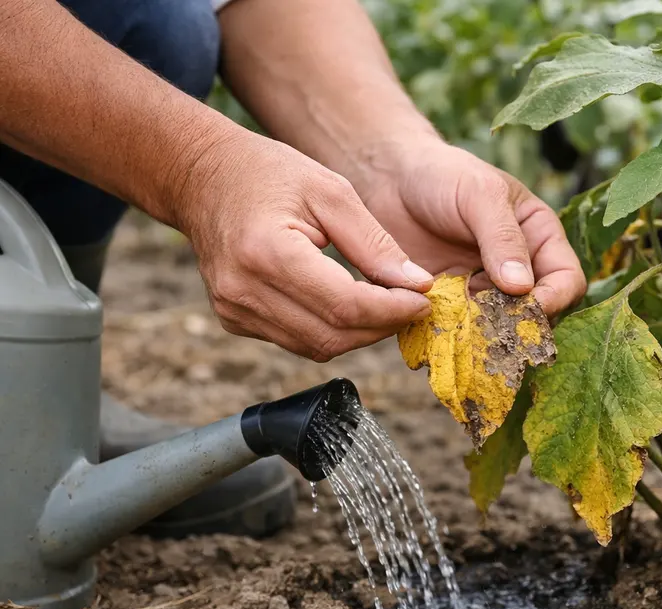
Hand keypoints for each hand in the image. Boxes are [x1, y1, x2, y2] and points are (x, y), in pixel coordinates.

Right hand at [178, 130, 434, 360]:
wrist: (201, 177)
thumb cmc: (267, 174)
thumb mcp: (331, 191)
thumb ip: (374, 242)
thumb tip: (417, 285)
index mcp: (267, 253)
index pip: (345, 306)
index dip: (393, 310)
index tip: (425, 300)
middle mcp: (243, 291)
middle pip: (334, 335)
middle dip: (382, 325)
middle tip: (412, 304)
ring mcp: (234, 311)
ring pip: (318, 346)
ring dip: (360, 332)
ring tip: (386, 304)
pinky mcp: (234, 320)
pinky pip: (297, 340)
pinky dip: (332, 329)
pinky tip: (349, 305)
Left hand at [352, 138, 585, 316]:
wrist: (388, 177)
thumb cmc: (443, 173)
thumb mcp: (481, 194)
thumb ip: (503, 238)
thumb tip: (522, 288)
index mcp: (539, 239)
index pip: (566, 280)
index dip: (555, 299)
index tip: (529, 308)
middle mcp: (517, 270)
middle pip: (536, 313)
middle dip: (518, 324)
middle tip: (493, 325)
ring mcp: (483, 291)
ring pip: (498, 329)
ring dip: (484, 335)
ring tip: (462, 327)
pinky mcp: (449, 304)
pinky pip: (460, 330)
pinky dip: (452, 335)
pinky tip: (436, 326)